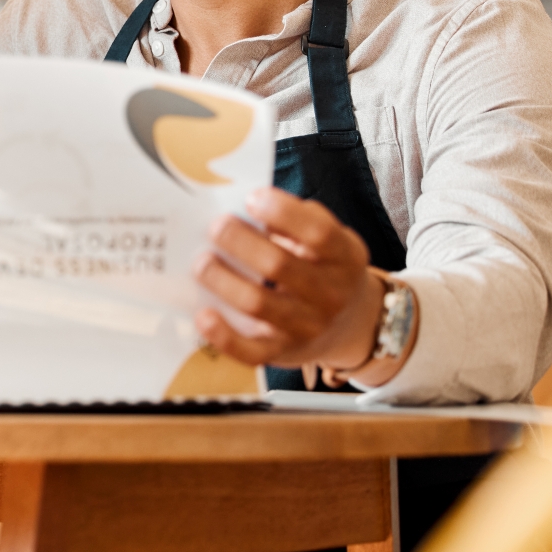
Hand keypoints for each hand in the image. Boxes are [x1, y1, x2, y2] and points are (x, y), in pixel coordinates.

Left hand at [192, 187, 388, 377]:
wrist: (350, 324)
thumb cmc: (323, 268)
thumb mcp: (328, 240)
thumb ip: (295, 221)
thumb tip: (242, 207)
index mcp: (345, 257)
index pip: (319, 233)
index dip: (284, 212)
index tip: (252, 197)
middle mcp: (332, 295)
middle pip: (280, 265)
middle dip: (240, 242)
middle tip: (215, 226)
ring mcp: (309, 328)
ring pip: (259, 304)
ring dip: (223, 280)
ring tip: (202, 261)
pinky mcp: (283, 353)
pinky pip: (250, 352)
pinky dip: (223, 336)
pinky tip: (203, 315)